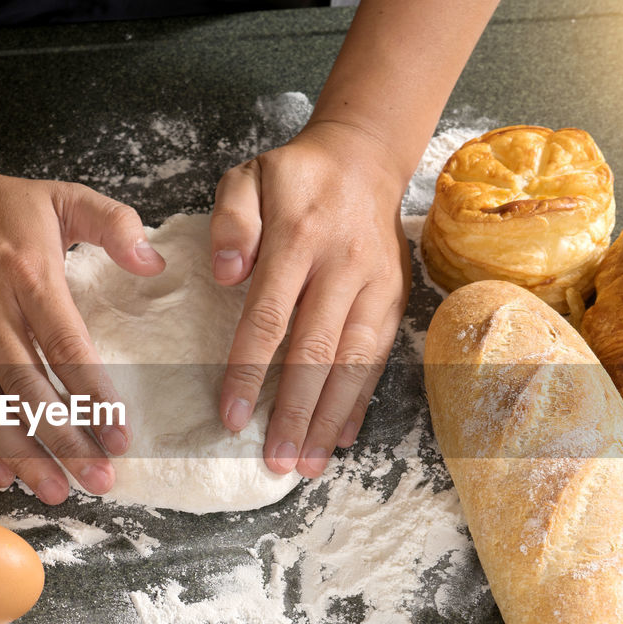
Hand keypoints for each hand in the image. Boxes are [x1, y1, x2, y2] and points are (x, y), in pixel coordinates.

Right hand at [0, 159, 164, 504]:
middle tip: (99, 481)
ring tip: (55, 492)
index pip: (67, 348)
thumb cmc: (1, 207)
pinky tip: (5, 475)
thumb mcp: (64, 196)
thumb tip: (154, 259)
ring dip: (22, 457)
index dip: (95, 399)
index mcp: (26, 274)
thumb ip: (114, 223)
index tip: (121, 439)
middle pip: (28, 390)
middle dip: (67, 444)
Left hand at [211, 120, 410, 478]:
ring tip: (307, 464)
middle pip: (316, 352)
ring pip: (352, 363)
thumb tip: (227, 274)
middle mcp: (343, 267)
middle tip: (275, 462)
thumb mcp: (248, 177)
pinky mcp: (395, 299)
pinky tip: (341, 437)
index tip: (230, 416)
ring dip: (329, 418)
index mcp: (300, 237)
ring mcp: (376, 286)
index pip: (269, 317)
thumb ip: (232, 221)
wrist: (363, 158)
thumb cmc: (293, 177)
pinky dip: (360, 401)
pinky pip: (377, 358)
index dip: (248, 371)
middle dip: (294, 412)